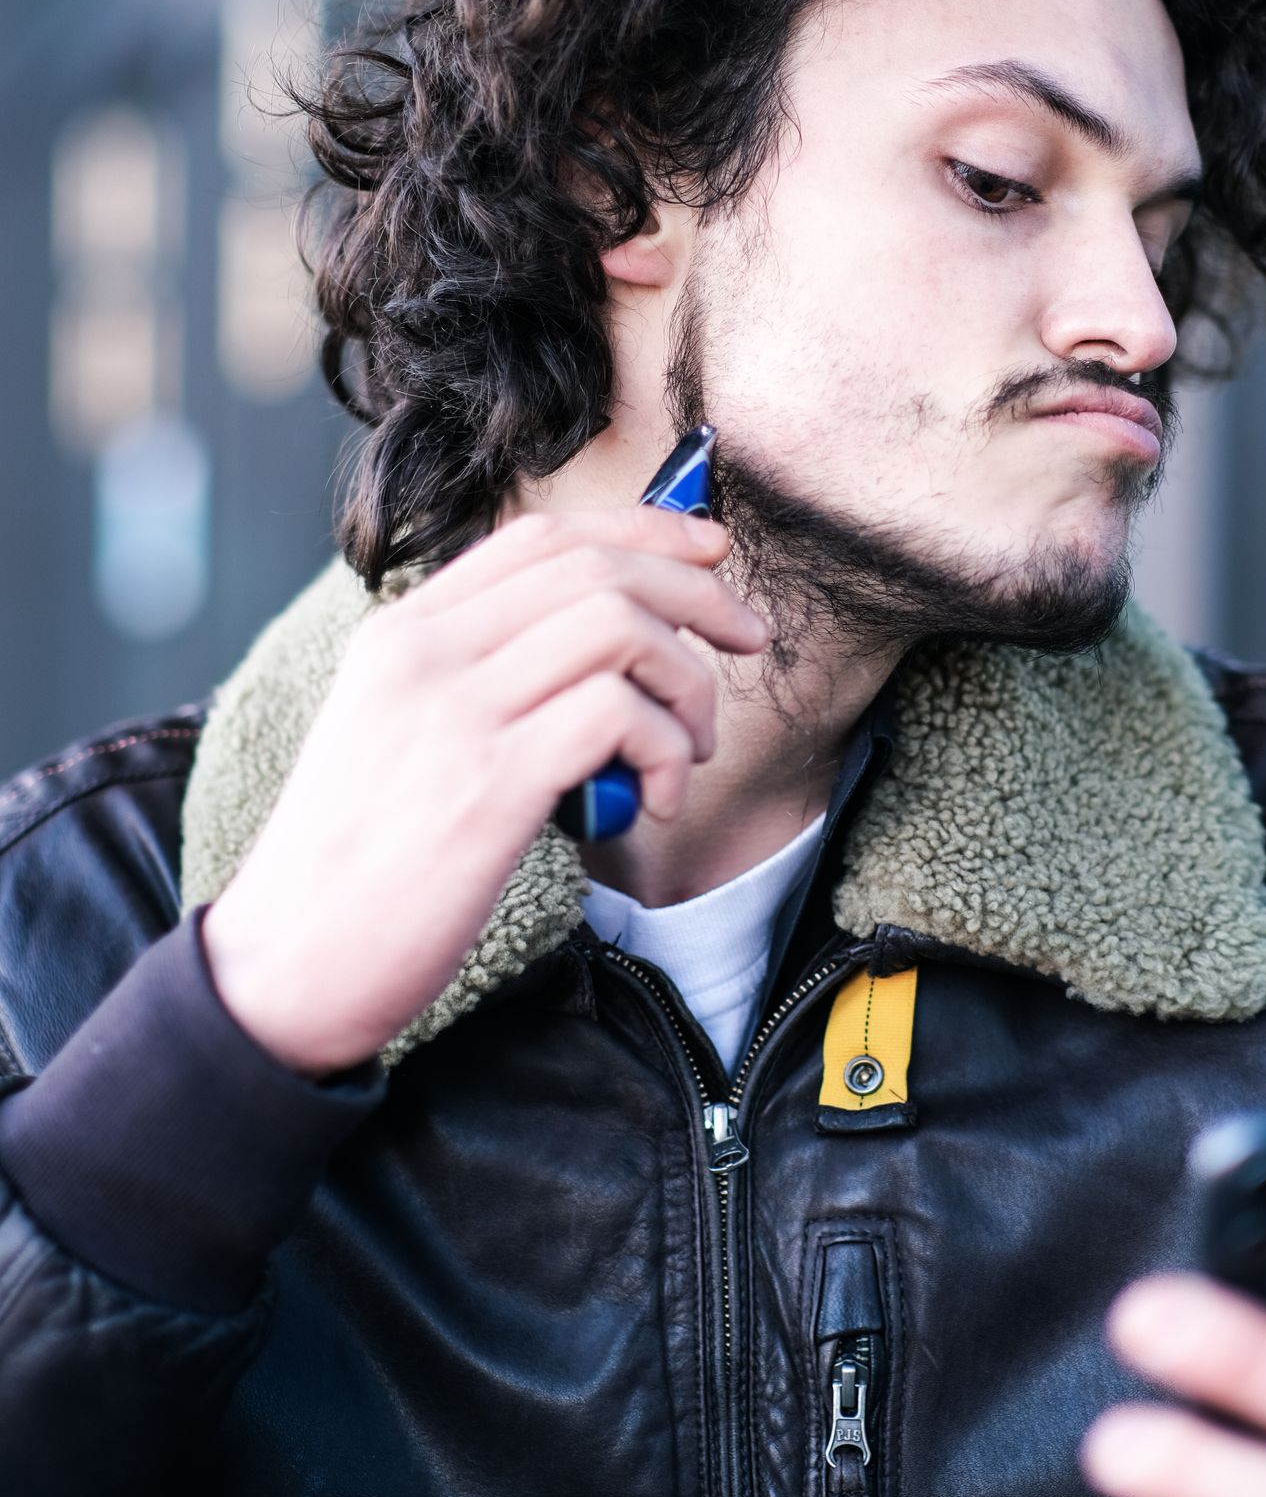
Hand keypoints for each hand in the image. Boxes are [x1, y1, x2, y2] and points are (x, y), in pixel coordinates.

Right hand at [200, 506, 769, 1076]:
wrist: (288, 965)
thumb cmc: (357, 862)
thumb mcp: (396, 732)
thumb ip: (479, 678)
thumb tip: (604, 652)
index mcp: (401, 632)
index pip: (542, 538)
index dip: (643, 531)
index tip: (709, 552)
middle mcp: (424, 652)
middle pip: (596, 569)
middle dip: (697, 593)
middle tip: (746, 639)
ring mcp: (454, 713)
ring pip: (619, 628)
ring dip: (688, 683)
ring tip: (690, 747)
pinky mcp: (490, 784)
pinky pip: (619, 716)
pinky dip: (666, 749)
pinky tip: (655, 799)